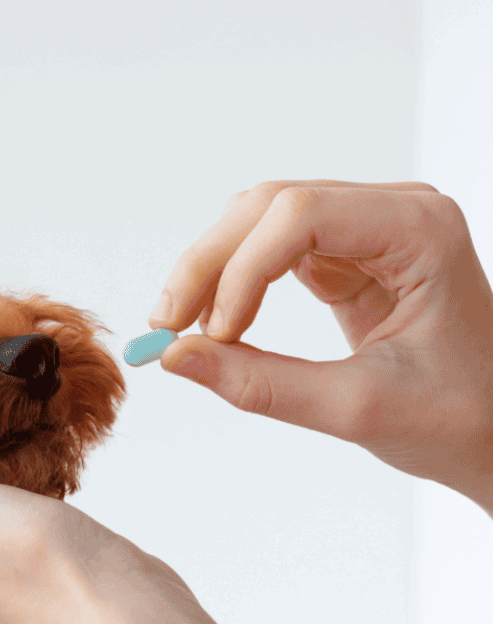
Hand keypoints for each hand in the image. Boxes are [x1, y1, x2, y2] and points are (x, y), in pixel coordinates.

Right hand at [152, 181, 492, 512]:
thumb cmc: (456, 418)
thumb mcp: (356, 409)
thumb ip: (261, 384)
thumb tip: (175, 359)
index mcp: (419, 231)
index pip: (302, 215)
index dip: (241, 270)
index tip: (211, 336)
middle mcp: (394, 213)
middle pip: (270, 205)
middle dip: (210, 263)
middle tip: (167, 328)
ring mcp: (368, 229)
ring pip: (260, 219)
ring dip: (212, 268)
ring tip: (182, 329)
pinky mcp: (346, 254)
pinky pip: (270, 249)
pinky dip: (232, 283)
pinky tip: (215, 324)